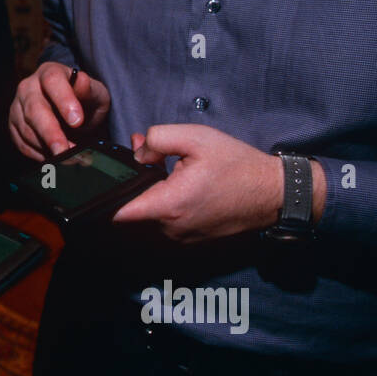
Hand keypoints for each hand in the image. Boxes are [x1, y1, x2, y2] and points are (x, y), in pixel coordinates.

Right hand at [9, 61, 109, 159]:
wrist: (71, 111)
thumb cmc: (84, 99)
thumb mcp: (95, 92)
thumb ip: (89, 89)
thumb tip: (81, 81)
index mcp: (50, 72)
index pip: (53, 81)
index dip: (64, 100)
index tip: (77, 121)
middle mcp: (28, 87)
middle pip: (34, 109)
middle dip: (51, 133)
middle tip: (65, 150)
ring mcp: (17, 107)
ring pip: (26, 129)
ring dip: (47, 148)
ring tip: (70, 158)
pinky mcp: (13, 126)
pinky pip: (22, 143)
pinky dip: (39, 154)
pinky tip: (55, 158)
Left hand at [113, 124, 321, 241]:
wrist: (273, 193)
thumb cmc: (237, 165)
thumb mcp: (195, 137)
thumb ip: (157, 139)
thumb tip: (137, 153)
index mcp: (168, 205)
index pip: (118, 213)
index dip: (105, 197)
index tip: (103, 182)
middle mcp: (171, 228)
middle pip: (134, 208)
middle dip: (136, 182)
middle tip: (149, 156)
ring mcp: (182, 237)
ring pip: (151, 213)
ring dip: (153, 191)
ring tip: (171, 166)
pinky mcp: (192, 238)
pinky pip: (169, 220)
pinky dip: (169, 202)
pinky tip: (183, 181)